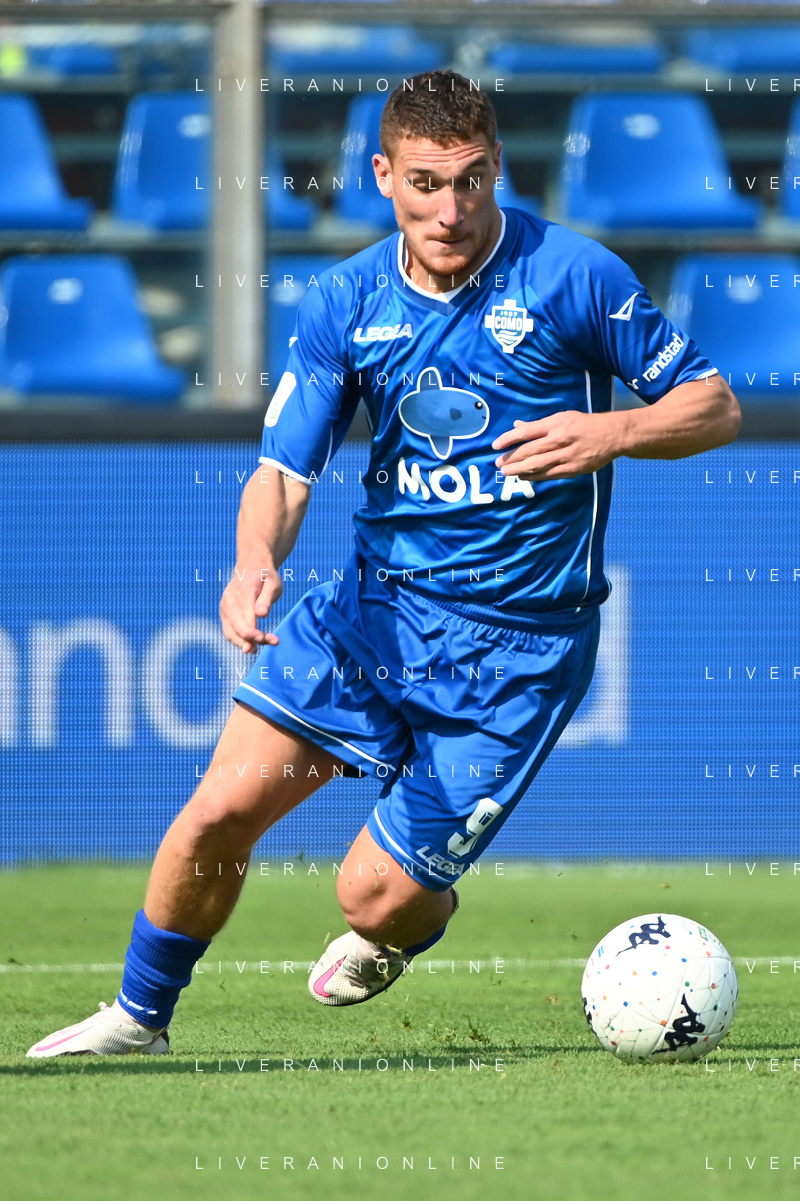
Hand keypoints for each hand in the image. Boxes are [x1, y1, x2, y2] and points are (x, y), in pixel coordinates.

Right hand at [219, 568, 283, 653]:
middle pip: (238, 628)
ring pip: (230, 632)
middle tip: (273, 642)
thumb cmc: (266, 577)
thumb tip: (261, 615)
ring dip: (244, 644)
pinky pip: (229, 631)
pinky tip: (251, 645)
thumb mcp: (273, 583)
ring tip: (258, 650)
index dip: (257, 634)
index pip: (246, 620)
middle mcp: (229, 601)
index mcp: (242, 593)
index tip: (273, 640)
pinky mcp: (225, 613)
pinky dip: (239, 640)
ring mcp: (224, 607)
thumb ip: (267, 599)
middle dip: (254, 640)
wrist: (251, 568)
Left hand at [492, 411, 620, 481]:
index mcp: (555, 424)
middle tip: (498, 464)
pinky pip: (549, 475)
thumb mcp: (562, 417)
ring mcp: (566, 456)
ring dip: (519, 470)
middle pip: (529, 451)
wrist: (612, 435)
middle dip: (511, 458)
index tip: (495, 446)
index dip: (508, 439)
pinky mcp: (572, 469)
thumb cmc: (584, 424)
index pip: (526, 432)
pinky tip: (524, 477)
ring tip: (507, 473)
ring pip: (537, 466)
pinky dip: (534, 477)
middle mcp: (559, 440)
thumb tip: (517, 425)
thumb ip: (539, 425)